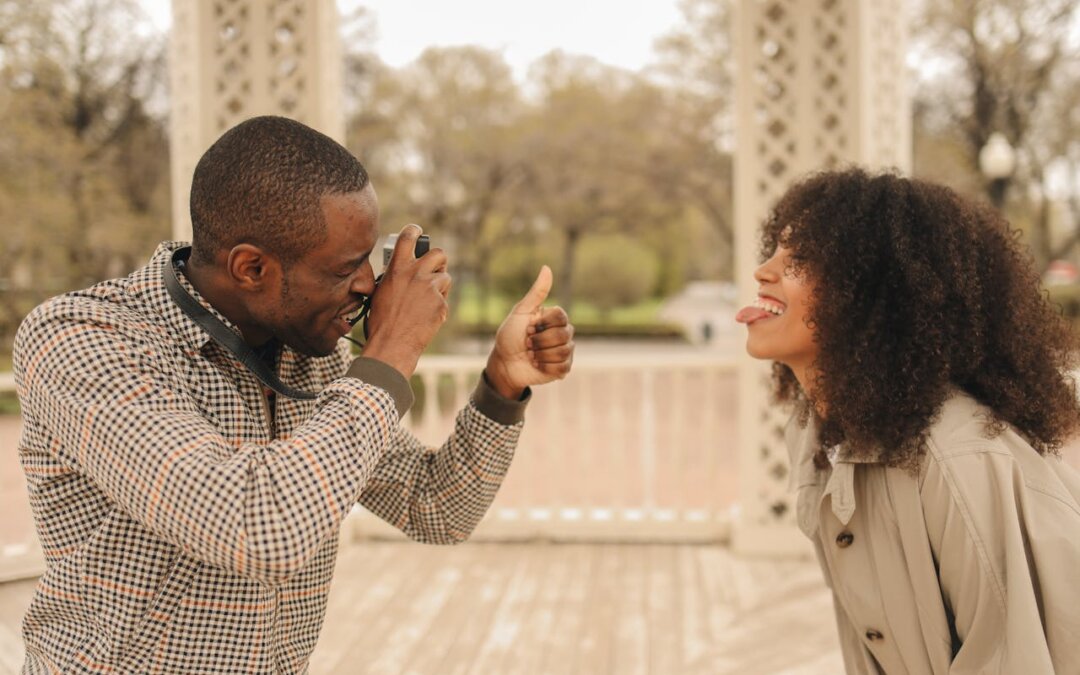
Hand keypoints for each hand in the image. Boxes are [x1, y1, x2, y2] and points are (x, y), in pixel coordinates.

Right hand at [363, 224, 450, 377]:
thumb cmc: (381, 321)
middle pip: (438, 253)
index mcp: (397, 268)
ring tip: (426, 301)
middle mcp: (416, 273)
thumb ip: (394, 277)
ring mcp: (430, 288)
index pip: (408, 237)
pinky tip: (426, 317)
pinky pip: (444, 299)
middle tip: (434, 270)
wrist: (392, 343)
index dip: (414, 231)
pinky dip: (438, 307)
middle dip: (439, 260)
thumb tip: (402, 272)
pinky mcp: (441, 303)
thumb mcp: (381, 291)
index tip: (418, 232)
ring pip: (445, 277)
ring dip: (439, 287)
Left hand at [486, 266, 574, 398]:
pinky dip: (545, 367)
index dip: (542, 324)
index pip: (561, 316)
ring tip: (531, 354)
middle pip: (563, 335)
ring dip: (541, 355)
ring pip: (563, 352)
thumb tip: (547, 268)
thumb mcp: (520, 312)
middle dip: (540, 341)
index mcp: (555, 318)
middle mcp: (563, 333)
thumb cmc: (510, 335)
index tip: (528, 328)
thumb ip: (537, 292)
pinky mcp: (563, 368)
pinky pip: (562, 367)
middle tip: (528, 343)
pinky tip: (537, 364)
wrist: (504, 362)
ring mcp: (565, 351)